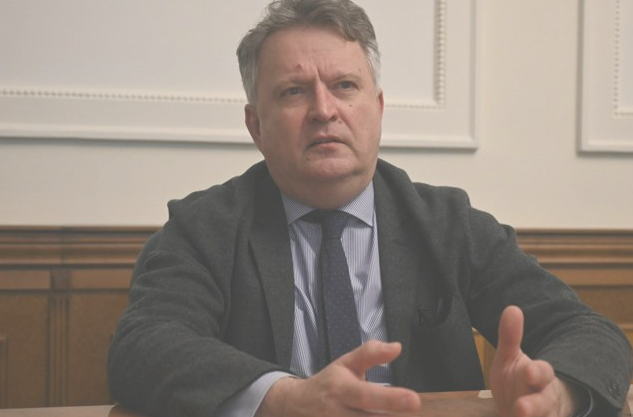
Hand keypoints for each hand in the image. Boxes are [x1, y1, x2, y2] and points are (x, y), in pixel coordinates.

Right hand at [256, 340, 421, 416]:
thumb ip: (371, 354)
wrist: (298, 405)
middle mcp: (340, 413)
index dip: (391, 399)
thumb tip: (397, 347)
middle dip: (392, 416)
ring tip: (396, 413)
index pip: (367, 396)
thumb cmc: (328, 384)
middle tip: (412, 410)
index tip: (414, 400)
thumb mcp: (346, 363)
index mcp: (342, 390)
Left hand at [490, 306, 580, 416]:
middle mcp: (544, 399)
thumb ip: (510, 337)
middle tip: (521, 409)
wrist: (524, 408)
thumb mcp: (511, 359)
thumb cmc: (517, 381)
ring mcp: (542, 416)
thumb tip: (511, 308)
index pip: (542, 372)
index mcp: (538, 377)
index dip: (536, 372)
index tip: (528, 371)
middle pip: (544, 403)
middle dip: (534, 406)